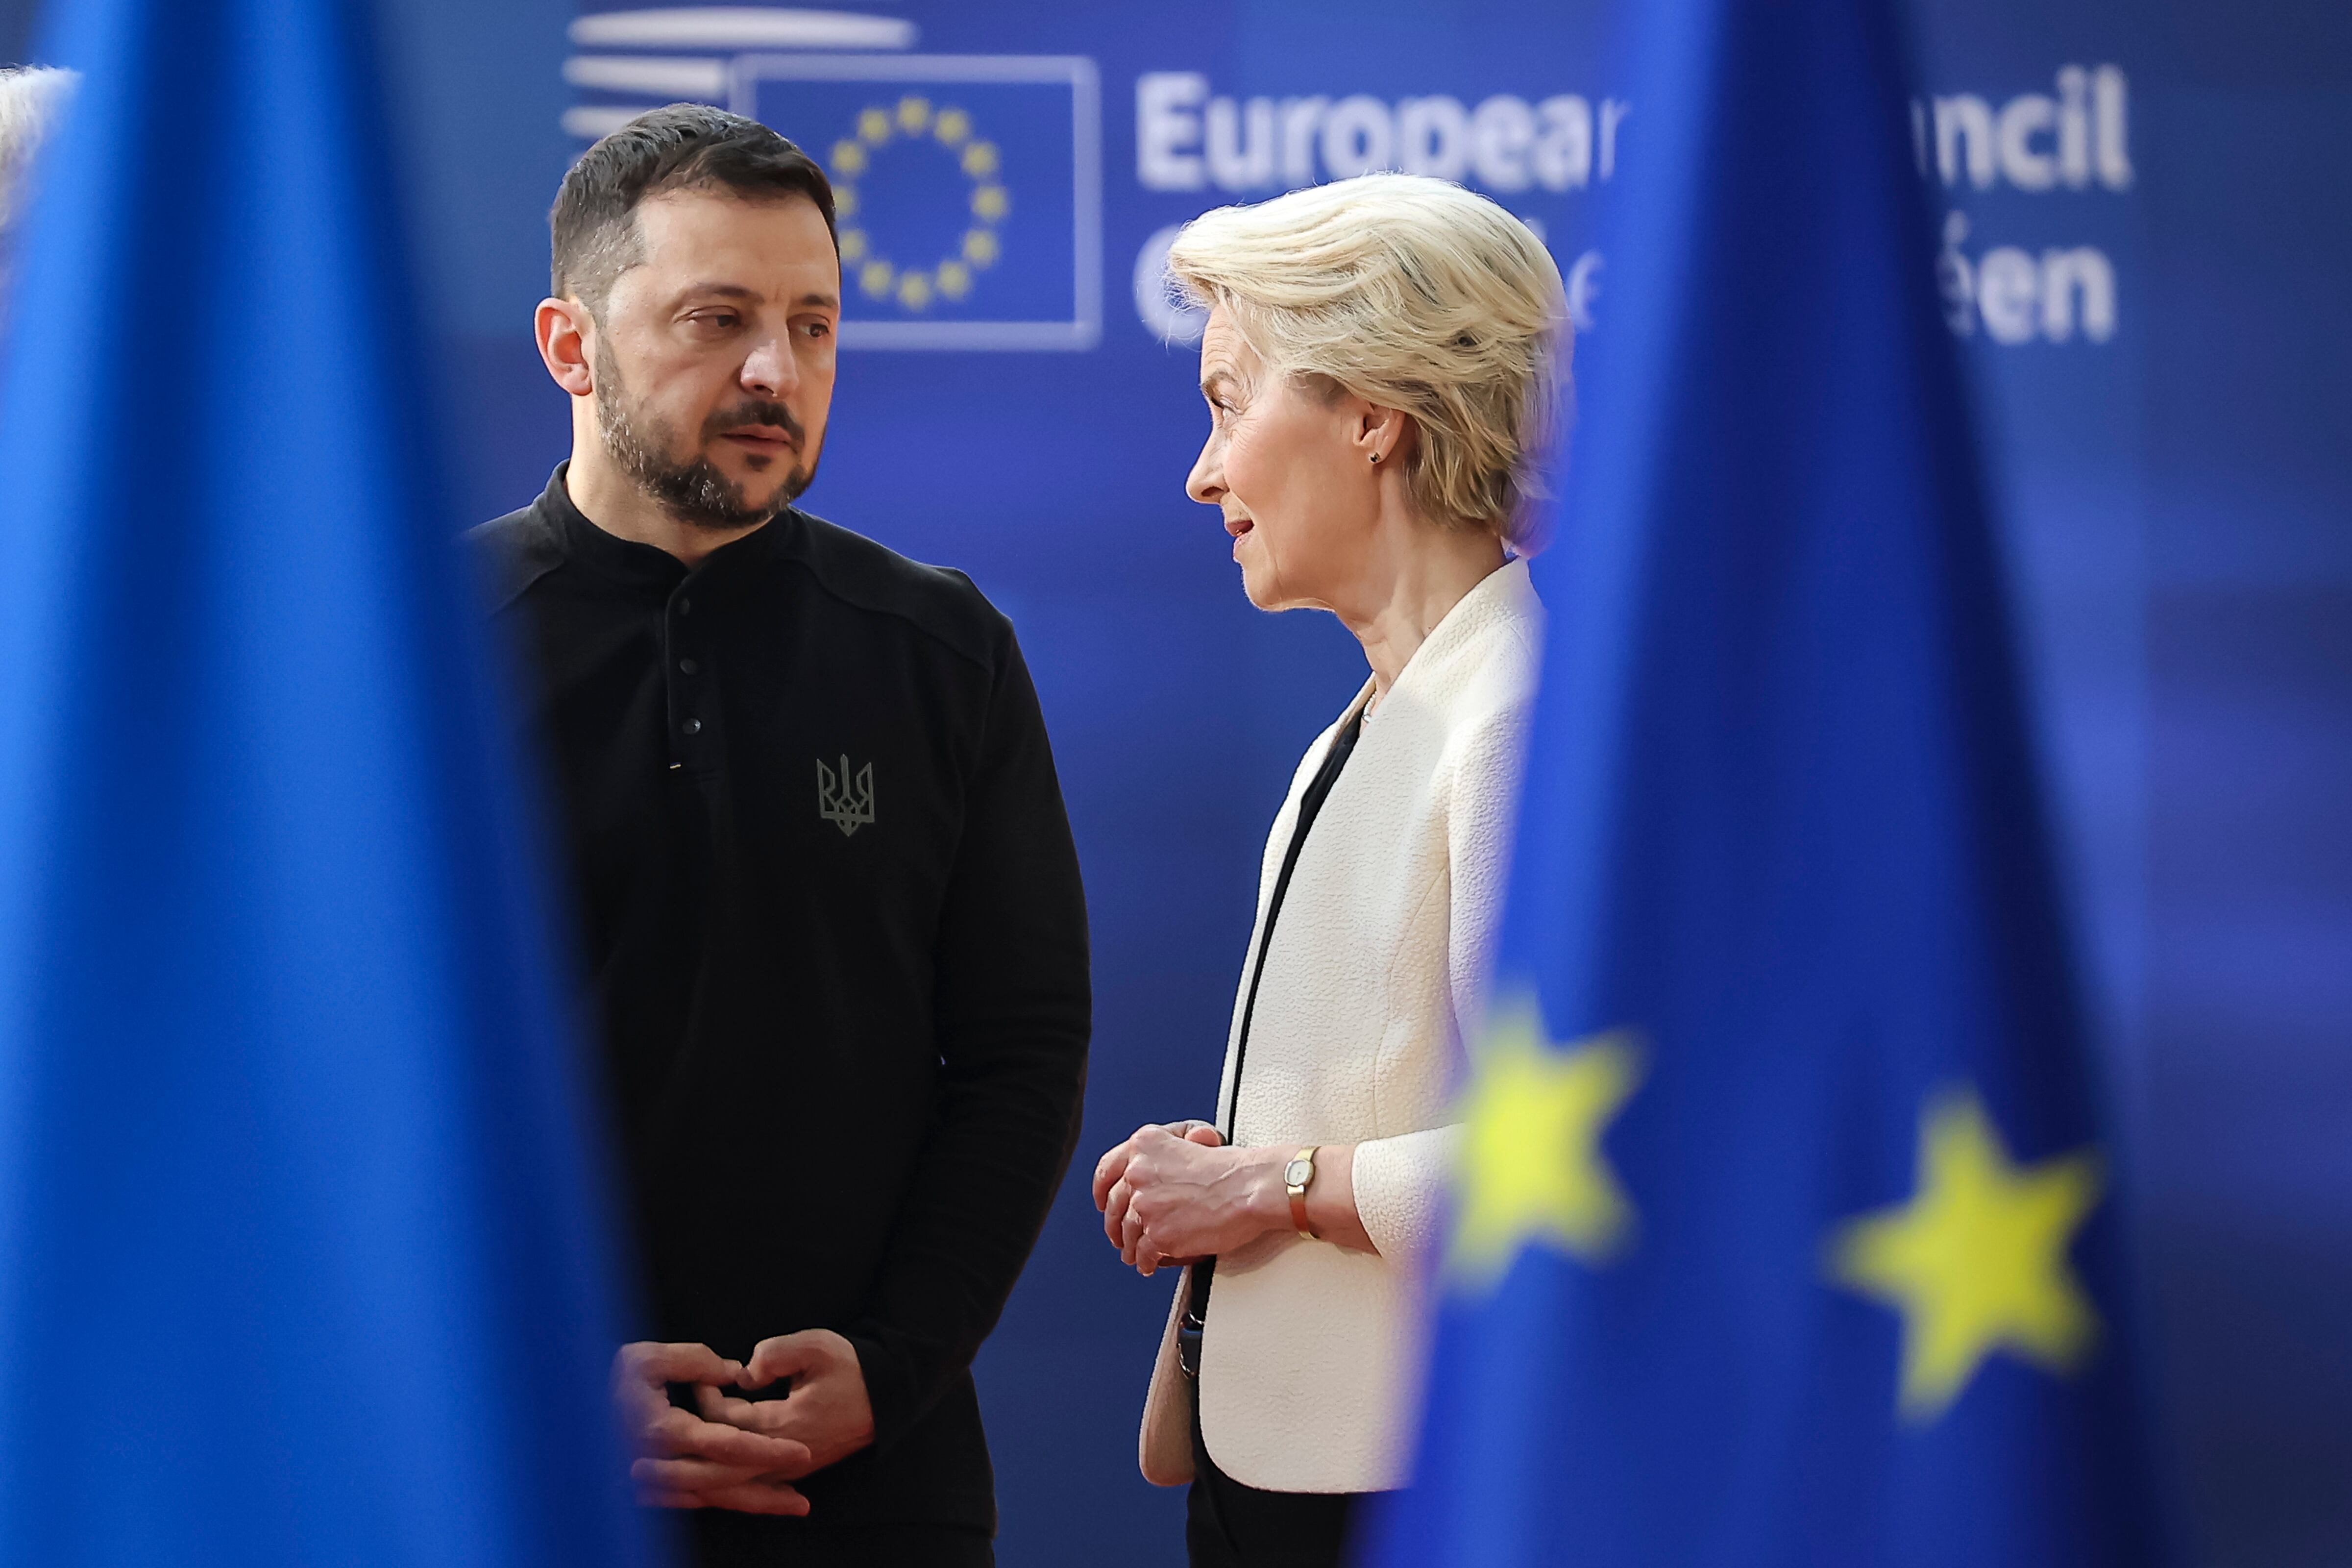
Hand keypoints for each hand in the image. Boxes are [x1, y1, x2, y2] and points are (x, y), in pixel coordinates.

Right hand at [612, 1341, 812, 1514]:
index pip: (726, 1445)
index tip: (802, 1452)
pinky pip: (694, 1501)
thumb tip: (732, 1372)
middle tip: (805, 1499)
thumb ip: (691, 1360)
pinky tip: (753, 1501)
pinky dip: (726, 1501)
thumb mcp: (644, 1359)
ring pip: (712, 1498)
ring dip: (753, 1503)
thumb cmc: (607, 1381)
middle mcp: (661, 1464)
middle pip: (725, 1483)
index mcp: (663, 1431)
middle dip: (767, 1491)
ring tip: (794, 1505)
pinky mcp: (653, 1487)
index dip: (766, 1450)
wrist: (566, 1414)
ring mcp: (656, 1481)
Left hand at [698, 1329, 876, 1475]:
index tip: (701, 1376)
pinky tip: (706, 1469)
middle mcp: (780, 1459)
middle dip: (695, 1434)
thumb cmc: (851, 1370)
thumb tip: (743, 1375)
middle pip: (719, 1459)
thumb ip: (773, 1354)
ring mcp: (786, 1471)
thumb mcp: (815, 1347)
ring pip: (730, 1478)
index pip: (725, 1420)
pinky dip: (723, 1476)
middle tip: (687, 1406)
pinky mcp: (791, 1473)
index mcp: (783, 1426)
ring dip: (705, 1460)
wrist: (886, 1399)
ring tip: (686, 1438)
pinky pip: (746, 1482)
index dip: (706, 1396)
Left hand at [1092, 1121, 1286, 1275]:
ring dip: (1130, 1246)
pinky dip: (1145, 1262)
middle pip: (1114, 1206)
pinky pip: (1143, 1254)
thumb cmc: (1233, 1169)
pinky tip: (1150, 1264)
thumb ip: (1163, 1153)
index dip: (1102, 1190)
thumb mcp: (1191, 1141)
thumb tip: (1150, 1172)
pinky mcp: (1158, 1235)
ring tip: (1137, 1254)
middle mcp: (1138, 1174)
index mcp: (1145, 1146)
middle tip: (1119, 1234)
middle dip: (1114, 1224)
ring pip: (1127, 1233)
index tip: (1102, 1202)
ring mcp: (1146, 1206)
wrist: (1252, 1188)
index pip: (1108, 1169)